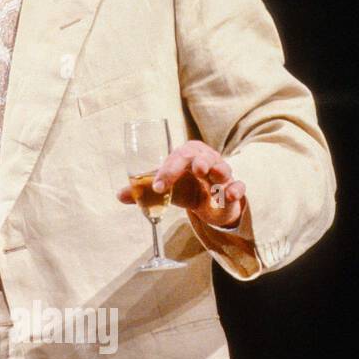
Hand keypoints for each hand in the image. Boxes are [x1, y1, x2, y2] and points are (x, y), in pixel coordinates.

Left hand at [116, 139, 246, 227]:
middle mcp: (206, 161)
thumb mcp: (165, 189)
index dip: (168, 170)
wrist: (210, 203)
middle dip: (199, 162)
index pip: (178, 156)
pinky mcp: (234, 190)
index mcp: (187, 156)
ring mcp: (223, 174)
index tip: (158, 187)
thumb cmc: (185, 188)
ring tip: (211, 175)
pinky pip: (239, 186)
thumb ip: (143, 191)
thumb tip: (119, 195)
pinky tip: (230, 195)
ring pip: (224, 168)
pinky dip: (236, 189)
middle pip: (203, 156)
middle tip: (195, 169)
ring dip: (219, 171)